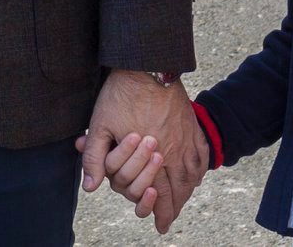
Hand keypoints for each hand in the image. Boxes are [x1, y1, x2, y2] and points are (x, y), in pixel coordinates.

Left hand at [78, 70, 207, 232]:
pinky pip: (201, 155)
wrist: (146, 66)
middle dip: (174, 208)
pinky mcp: (192, 125)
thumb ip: (95, 158)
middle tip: (170, 220)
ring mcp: (185, 139)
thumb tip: (91, 187)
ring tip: (182, 202)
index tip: (160, 225)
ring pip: (191, 175)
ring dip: (187, 192)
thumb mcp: (100, 126)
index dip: (159, 213)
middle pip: (178, 190)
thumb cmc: (121, 95)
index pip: (159, 194)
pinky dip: (199, 169)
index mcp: (151, 156)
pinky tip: (195, 175)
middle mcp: (173, 151)